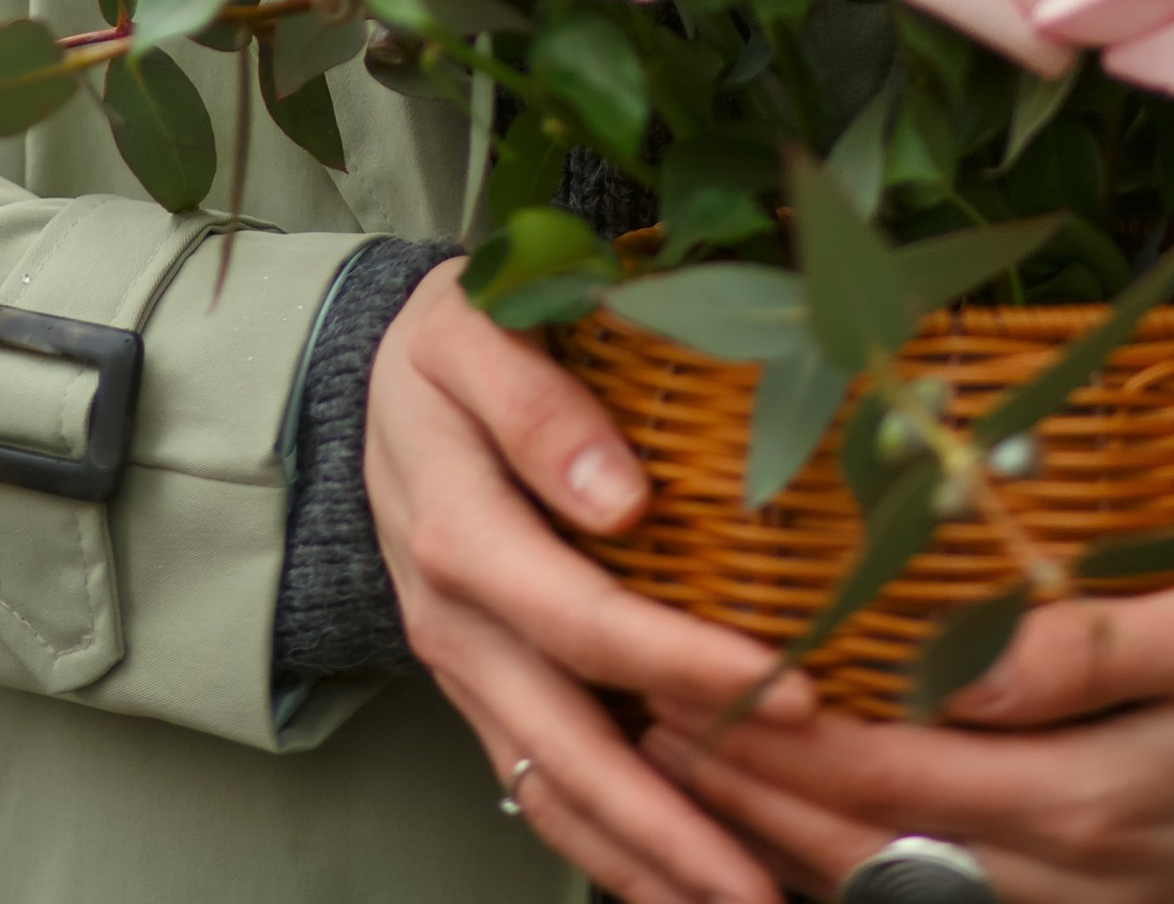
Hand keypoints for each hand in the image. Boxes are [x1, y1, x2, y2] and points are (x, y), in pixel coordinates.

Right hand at [365, 259, 811, 903]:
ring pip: (551, 789)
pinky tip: (681, 883)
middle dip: (671, 828)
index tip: (795, 696)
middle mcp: (456, 620)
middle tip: (769, 885)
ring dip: (645, 861)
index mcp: (459, 530)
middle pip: (566, 745)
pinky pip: (541, 785)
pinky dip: (611, 848)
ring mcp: (466, 668)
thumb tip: (618, 500)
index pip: (585, 621)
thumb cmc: (451, 337)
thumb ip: (535, 403)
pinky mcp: (483, 689)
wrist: (378, 378)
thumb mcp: (471, 325)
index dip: (687, 666)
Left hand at [646, 574, 1173, 903]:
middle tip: (645, 729)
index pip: (893, 777)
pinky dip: (876, 883)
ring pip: (908, 899)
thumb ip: (1104, 645)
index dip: (778, 738)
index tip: (683, 685)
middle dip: (750, 797)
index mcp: (1095, 800)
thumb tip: (973, 658)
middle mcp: (1077, 881)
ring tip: (693, 783)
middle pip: (875, 853)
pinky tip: (816, 847)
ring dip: (793, 847)